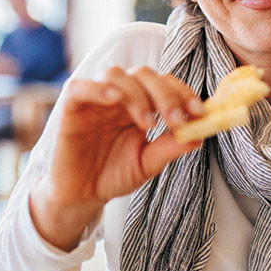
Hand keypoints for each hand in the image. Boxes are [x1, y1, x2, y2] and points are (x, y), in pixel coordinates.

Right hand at [28, 65, 203, 249]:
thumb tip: (198, 136)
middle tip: (176, 119)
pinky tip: (114, 100)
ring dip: (137, 94)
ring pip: (116, 75)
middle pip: (144, 74)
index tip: (200, 112)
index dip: (183, 93)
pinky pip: (80, 87)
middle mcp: (118, 97)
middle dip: (165, 94)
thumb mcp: (146, 164)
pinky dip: (97, 89)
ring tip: (148, 123)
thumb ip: (168, 148)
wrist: (81, 195)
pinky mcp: (70, 108)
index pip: (164, 84)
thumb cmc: (112, 175)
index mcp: (140, 105)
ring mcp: (94, 100)